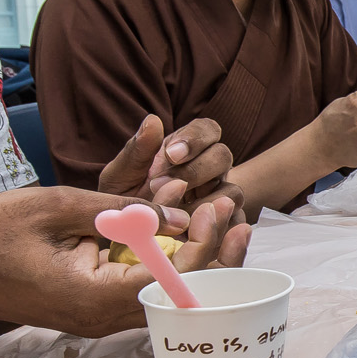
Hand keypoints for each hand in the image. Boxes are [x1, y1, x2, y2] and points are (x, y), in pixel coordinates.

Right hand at [0, 187, 249, 337]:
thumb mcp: (54, 207)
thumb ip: (115, 210)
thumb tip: (174, 215)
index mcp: (94, 298)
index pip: (173, 284)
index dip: (204, 248)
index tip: (215, 208)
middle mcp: (102, 317)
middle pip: (180, 298)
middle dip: (215, 257)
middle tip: (240, 216)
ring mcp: (97, 316)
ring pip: (166, 296)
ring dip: (195, 260)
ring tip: (222, 221)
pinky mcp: (92, 307)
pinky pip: (142, 290)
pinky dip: (167, 263)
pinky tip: (182, 234)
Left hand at [98, 115, 241, 222]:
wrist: (127, 237)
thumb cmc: (125, 199)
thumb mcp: (121, 176)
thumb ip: (137, 150)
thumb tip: (153, 120)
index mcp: (187, 148)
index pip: (207, 129)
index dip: (195, 139)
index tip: (172, 154)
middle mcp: (208, 169)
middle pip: (223, 156)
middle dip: (195, 170)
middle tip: (163, 186)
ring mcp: (218, 197)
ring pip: (233, 191)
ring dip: (206, 202)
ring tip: (175, 215)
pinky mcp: (223, 225)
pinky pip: (234, 223)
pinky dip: (218, 227)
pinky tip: (192, 232)